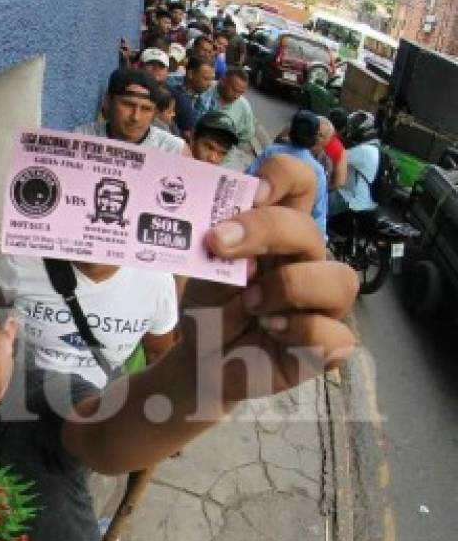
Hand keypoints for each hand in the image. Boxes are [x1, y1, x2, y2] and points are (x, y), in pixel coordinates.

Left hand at [183, 154, 357, 404]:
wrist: (201, 363)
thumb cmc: (210, 312)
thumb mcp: (202, 272)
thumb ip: (216, 244)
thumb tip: (226, 224)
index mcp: (279, 235)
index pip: (300, 185)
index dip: (284, 177)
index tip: (252, 194)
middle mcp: (308, 262)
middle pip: (310, 228)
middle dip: (264, 230)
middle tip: (219, 245)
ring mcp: (323, 303)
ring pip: (340, 279)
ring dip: (287, 288)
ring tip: (250, 305)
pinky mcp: (328, 345)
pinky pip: (334, 333)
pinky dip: (298, 332)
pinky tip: (271, 334)